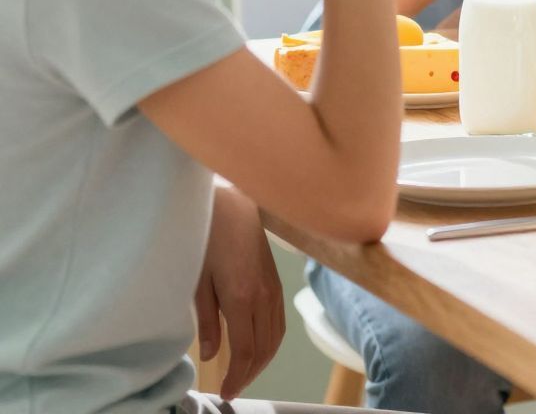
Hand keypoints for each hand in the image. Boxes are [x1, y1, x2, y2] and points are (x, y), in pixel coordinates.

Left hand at [193, 186, 284, 400]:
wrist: (233, 203)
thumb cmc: (207, 237)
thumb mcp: (196, 282)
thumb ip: (207, 321)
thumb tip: (212, 354)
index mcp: (243, 298)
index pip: (247, 350)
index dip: (238, 376)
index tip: (226, 393)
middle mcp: (265, 296)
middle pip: (266, 348)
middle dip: (251, 374)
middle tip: (234, 390)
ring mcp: (274, 289)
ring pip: (277, 336)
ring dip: (263, 360)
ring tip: (244, 374)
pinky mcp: (275, 282)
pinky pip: (279, 321)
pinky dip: (270, 342)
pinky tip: (256, 348)